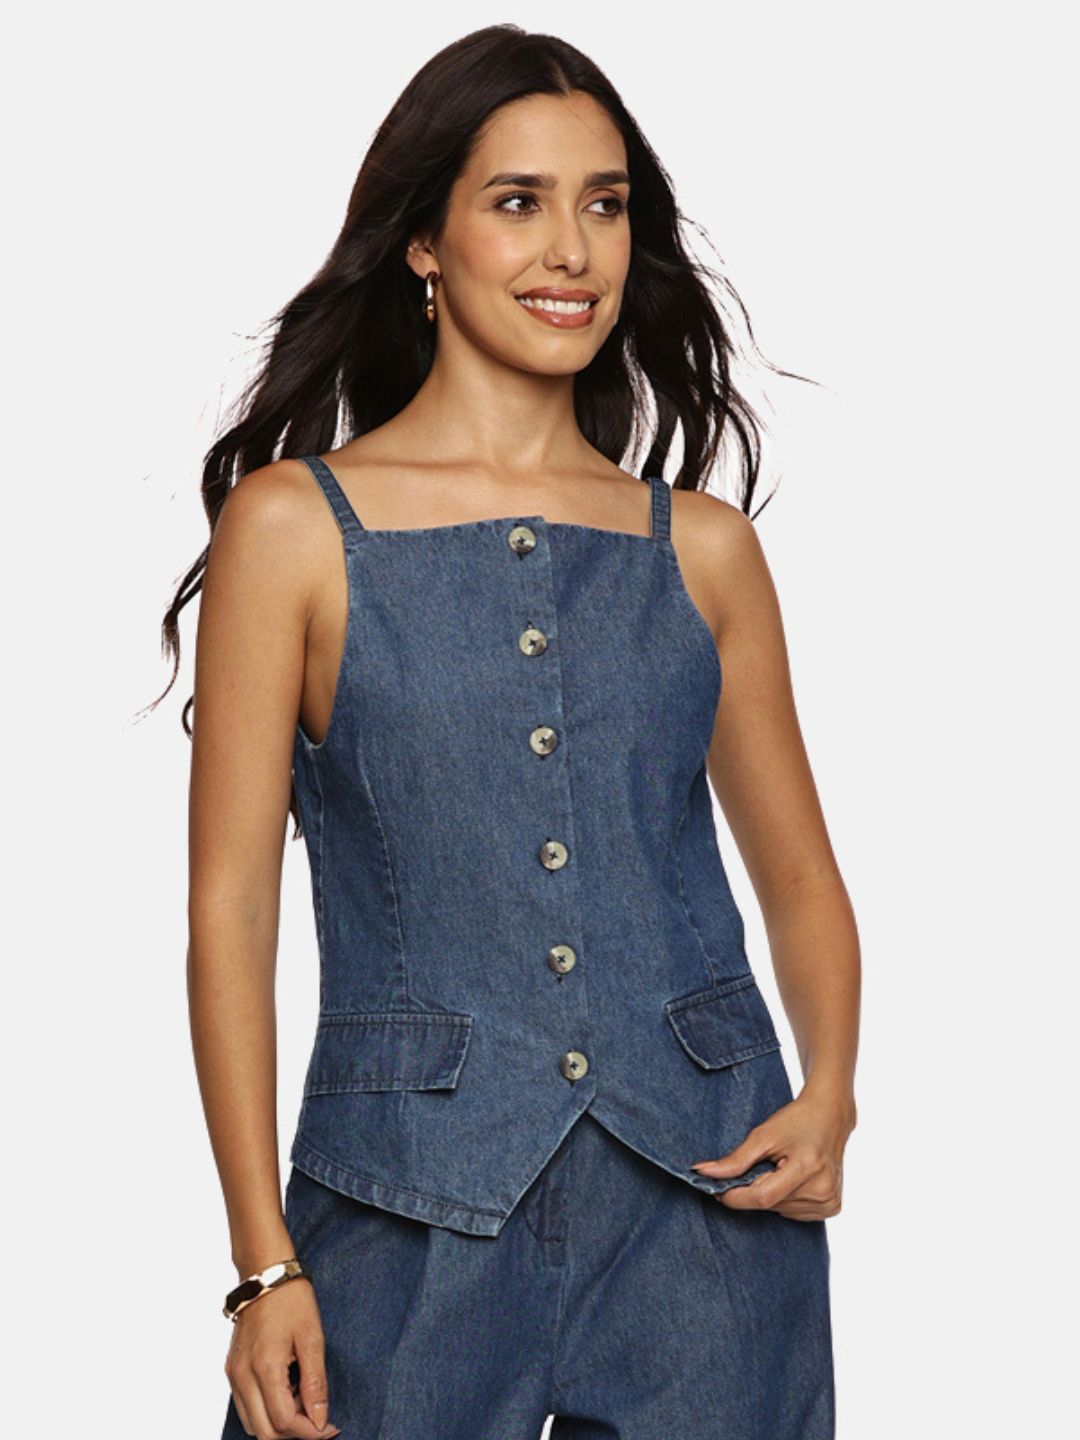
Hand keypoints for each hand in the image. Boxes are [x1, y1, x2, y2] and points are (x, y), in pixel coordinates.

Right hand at [225, 1277, 341, 1438]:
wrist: (265, 1274)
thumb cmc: (291, 1300)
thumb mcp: (312, 1337)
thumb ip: (315, 1382)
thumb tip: (321, 1420)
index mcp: (264, 1367)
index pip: (284, 1422)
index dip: (310, 1431)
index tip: (331, 1426)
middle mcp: (242, 1376)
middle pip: (264, 1432)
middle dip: (294, 1433)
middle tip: (319, 1418)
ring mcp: (233, 1374)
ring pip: (252, 1424)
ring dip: (279, 1424)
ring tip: (303, 1400)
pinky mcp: (231, 1370)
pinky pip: (245, 1407)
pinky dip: (266, 1411)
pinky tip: (287, 1391)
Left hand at [691, 1087, 855, 1219]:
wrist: (830, 1116)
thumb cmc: (796, 1121)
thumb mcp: (763, 1134)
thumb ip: (735, 1159)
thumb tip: (703, 1173)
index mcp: (807, 1167)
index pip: (763, 1196)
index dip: (736, 1196)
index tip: (717, 1190)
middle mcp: (823, 1189)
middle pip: (770, 1204)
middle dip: (752, 1191)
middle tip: (755, 1168)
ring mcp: (830, 1200)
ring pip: (780, 1211)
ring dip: (769, 1195)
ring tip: (779, 1169)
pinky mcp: (832, 1207)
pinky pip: (794, 1213)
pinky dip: (784, 1200)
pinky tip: (792, 1180)